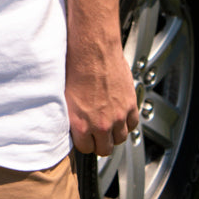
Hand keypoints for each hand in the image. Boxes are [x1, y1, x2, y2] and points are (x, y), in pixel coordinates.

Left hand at [65, 36, 138, 155]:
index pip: (85, 149)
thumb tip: (73, 122)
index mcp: (80, 124)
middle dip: (100, 143)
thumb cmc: (75, 66)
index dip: (85, 143)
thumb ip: (72, 115)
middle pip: (105, 149)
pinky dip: (128, 122)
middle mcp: (100, 124)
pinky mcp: (130, 105)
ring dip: (115, 134)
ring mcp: (117, 115)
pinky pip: (133, 124)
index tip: (85, 138)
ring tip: (109, 124)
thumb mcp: (65, 96)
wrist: (93, 49)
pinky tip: (121, 115)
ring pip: (120, 139)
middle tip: (97, 134)